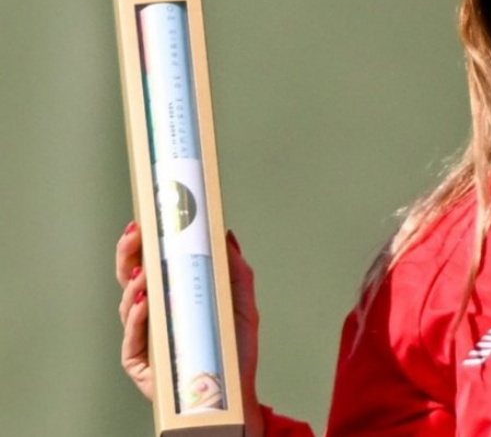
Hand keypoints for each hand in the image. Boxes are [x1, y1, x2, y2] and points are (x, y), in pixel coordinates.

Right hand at [115, 223, 265, 436]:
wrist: (235, 390)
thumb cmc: (233, 348)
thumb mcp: (241, 303)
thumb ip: (234, 270)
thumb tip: (226, 234)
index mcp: (171, 297)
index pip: (150, 265)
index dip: (143, 244)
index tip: (144, 220)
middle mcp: (153, 315)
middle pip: (130, 280)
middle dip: (128, 255)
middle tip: (136, 234)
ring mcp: (144, 339)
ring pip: (128, 307)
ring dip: (134, 286)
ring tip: (144, 271)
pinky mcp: (140, 365)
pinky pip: (133, 340)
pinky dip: (139, 320)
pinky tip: (145, 305)